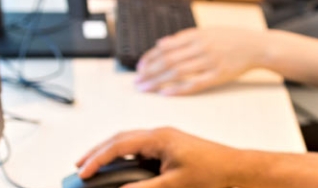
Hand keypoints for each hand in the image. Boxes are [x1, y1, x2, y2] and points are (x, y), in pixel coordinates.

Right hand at [76, 127, 246, 186]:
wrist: (238, 169)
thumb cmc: (213, 172)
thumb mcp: (174, 185)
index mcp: (160, 137)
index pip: (119, 144)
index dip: (97, 159)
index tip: (82, 172)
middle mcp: (161, 134)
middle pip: (120, 139)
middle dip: (97, 152)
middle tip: (79, 166)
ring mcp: (166, 140)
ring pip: (129, 141)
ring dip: (110, 152)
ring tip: (93, 165)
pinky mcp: (172, 148)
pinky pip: (141, 147)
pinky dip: (125, 155)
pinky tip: (119, 167)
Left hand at [134, 27, 267, 94]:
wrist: (257, 46)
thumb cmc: (231, 38)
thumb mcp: (208, 31)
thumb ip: (185, 37)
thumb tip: (161, 43)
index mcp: (197, 35)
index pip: (166, 47)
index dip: (150, 57)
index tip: (140, 66)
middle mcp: (202, 47)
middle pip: (168, 60)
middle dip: (149, 71)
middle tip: (137, 80)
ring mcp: (210, 62)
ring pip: (177, 72)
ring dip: (158, 81)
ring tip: (145, 88)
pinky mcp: (218, 75)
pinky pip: (195, 84)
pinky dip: (178, 89)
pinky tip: (166, 93)